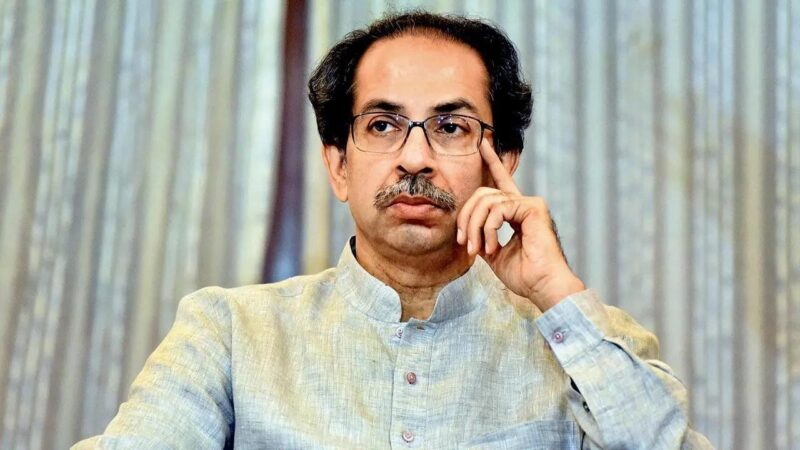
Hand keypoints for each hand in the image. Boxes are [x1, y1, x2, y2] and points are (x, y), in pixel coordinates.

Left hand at [456, 144, 584, 310]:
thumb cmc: (525, 276)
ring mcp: (530, 204)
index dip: (491, 162)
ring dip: (475, 227)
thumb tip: (469, 232)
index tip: (482, 144)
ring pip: (487, 201)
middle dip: (467, 218)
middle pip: (483, 194)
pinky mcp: (533, 208)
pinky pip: (498, 209)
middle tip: (466, 243)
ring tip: (478, 250)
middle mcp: (524, 204)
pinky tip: (492, 246)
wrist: (543, 287)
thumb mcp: (495, 255)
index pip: (501, 182)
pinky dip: (489, 228)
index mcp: (516, 213)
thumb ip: (483, 237)